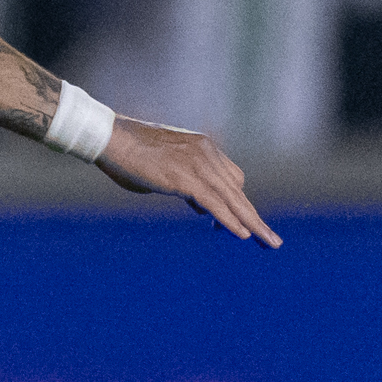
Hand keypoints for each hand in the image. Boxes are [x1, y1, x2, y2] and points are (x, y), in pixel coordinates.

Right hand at [97, 116, 282, 245]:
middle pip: (239, 191)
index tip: (247, 226)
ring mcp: (197, 163)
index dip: (239, 205)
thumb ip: (186, 185)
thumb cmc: (130, 154)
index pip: (233, 179)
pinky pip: (215, 203)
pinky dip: (230, 220)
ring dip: (252, 223)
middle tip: (271, 240)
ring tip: (267, 242)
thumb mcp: (166, 170)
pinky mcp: (185, 177)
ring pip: (232, 199)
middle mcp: (206, 153)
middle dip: (255, 217)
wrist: (110, 138)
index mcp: (203, 148)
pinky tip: (242, 234)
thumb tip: (199, 204)